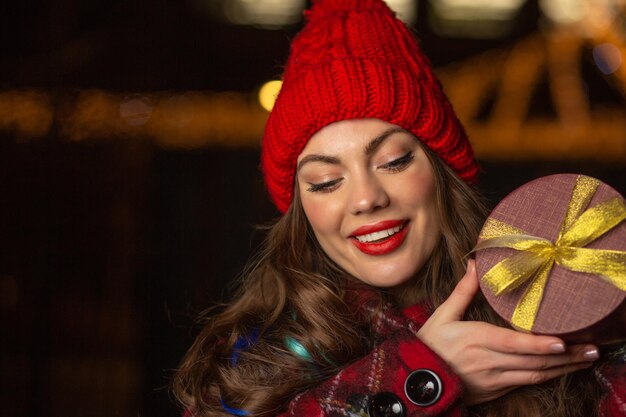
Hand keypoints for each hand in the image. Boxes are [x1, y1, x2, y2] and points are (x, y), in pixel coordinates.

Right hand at [417, 260, 598, 405]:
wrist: (419, 378)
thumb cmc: (430, 344)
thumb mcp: (442, 315)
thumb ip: (463, 291)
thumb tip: (474, 264)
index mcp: (476, 340)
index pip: (514, 344)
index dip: (540, 345)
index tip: (563, 342)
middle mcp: (489, 362)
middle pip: (534, 362)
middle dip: (566, 357)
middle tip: (593, 349)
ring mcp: (494, 380)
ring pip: (535, 376)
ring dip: (564, 368)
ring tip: (587, 359)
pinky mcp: (495, 390)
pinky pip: (526, 384)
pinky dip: (547, 377)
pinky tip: (562, 370)